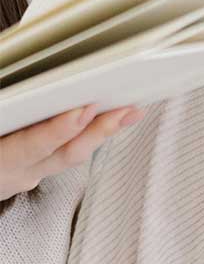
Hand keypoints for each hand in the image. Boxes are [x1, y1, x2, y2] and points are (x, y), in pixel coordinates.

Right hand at [0, 105, 144, 201]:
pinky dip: (89, 136)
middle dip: (97, 131)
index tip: (82, 112)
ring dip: (103, 133)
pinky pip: (67, 154)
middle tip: (124, 110)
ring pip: (72, 156)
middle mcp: (18, 172)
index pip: (32, 146)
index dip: (58, 130)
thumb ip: (2, 108)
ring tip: (131, 111)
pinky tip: (110, 120)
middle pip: (65, 154)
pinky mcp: (37, 169)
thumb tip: (8, 89)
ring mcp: (30, 174)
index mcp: (1, 160)